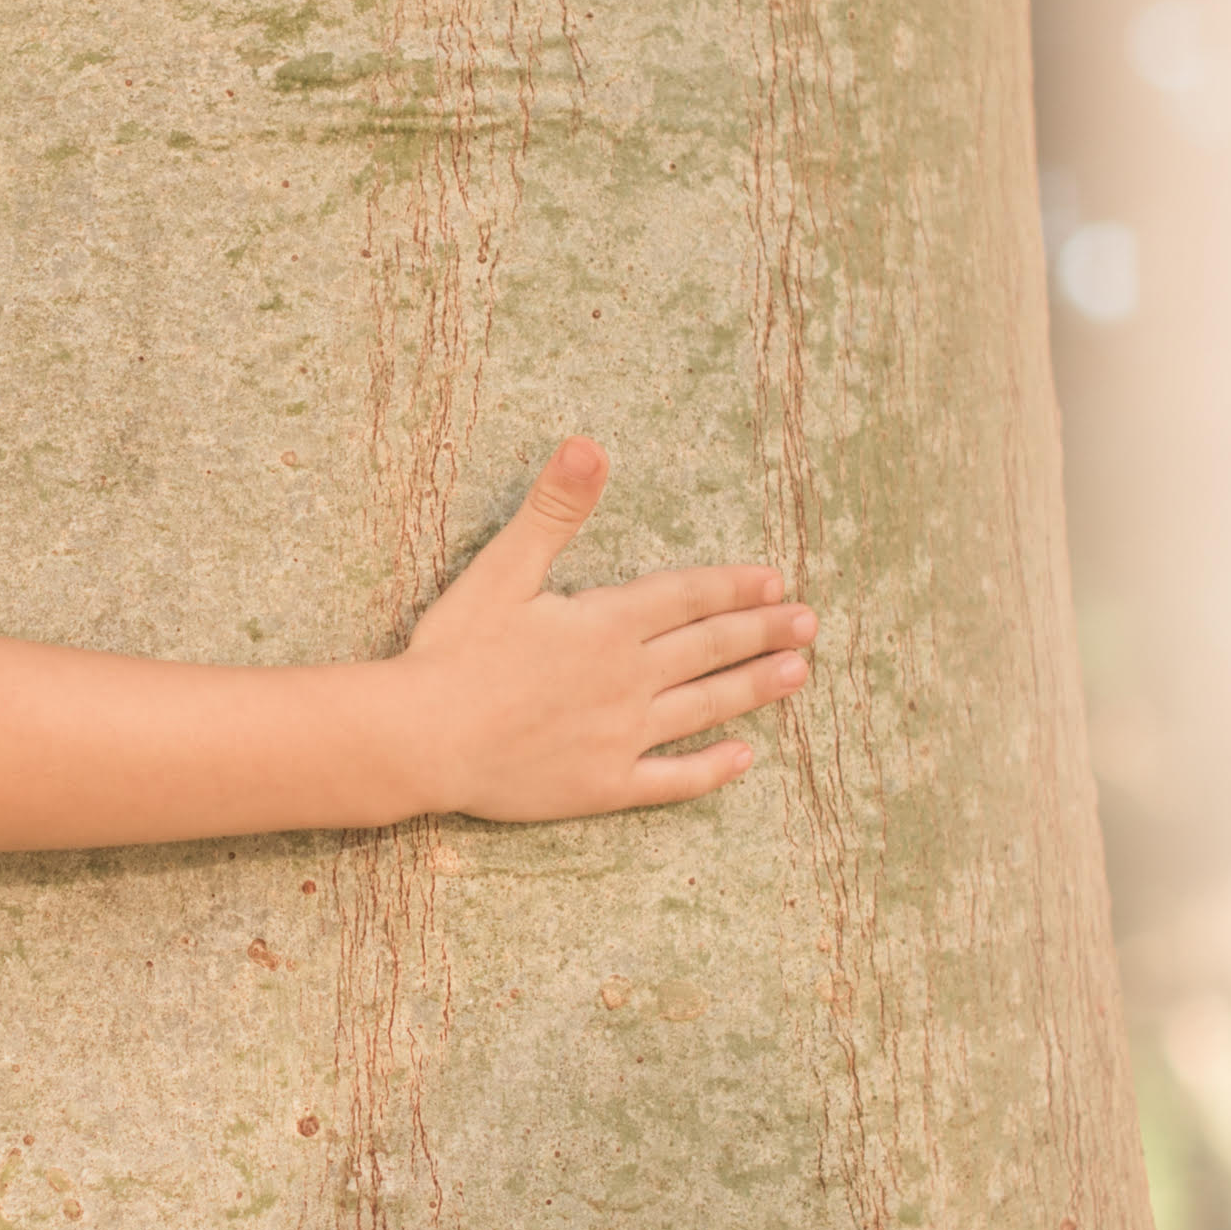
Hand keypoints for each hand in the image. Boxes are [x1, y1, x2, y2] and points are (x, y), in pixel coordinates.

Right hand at [392, 438, 811, 820]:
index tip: (775, 582)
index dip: (733, 587)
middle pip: (708, 649)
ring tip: (799, 673)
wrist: (420, 739)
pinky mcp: (603, 785)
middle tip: (809, 623)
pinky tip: (744, 760)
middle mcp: (627, 678)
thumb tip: (589, 444)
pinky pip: (672, 780)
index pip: (685, 597)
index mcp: (605, 623)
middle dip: (762, 631)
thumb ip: (553, 510)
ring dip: (754, 688)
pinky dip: (710, 770)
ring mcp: (621, 735)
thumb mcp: (500, 568)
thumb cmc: (453, 651)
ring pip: (704, 707)